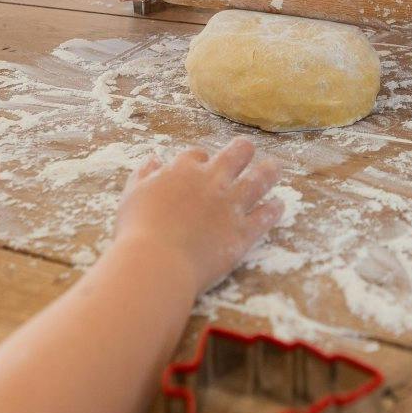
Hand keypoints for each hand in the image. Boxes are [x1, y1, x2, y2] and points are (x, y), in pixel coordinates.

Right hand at [114, 138, 281, 293]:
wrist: (157, 262)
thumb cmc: (138, 230)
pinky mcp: (243, 232)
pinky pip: (266, 216)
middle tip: (247, 150)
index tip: (203, 164)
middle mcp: (212, 182)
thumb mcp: (132, 195)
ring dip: (269, 170)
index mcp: (184, 171)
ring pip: (260, 178)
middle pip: (236, 153)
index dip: (201, 159)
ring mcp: (231, 206)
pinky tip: (278, 206)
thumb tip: (153, 160)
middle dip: (242, 150)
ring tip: (275, 167)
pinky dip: (274, 209)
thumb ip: (144, 175)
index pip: (197, 155)